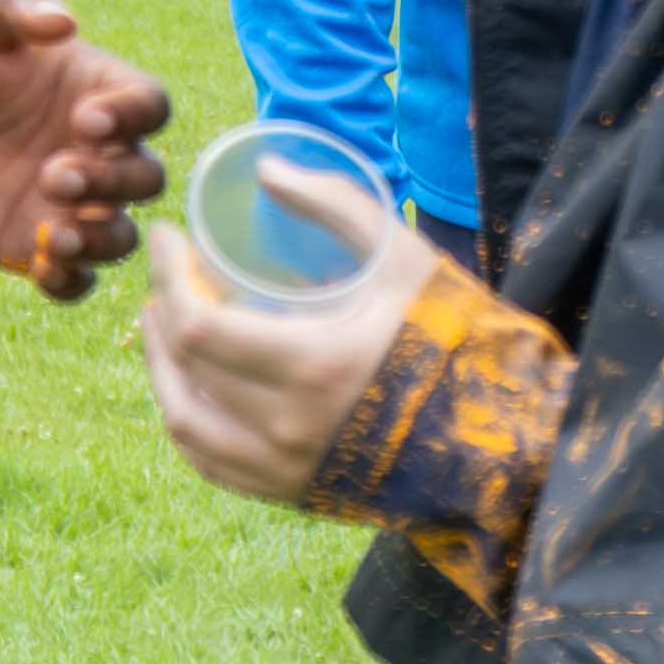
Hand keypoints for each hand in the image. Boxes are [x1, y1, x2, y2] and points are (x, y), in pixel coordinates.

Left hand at [0, 0, 170, 297]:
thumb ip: (17, 3)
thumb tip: (64, 22)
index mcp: (96, 90)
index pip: (149, 105)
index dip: (133, 116)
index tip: (86, 120)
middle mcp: (95, 151)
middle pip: (146, 177)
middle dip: (112, 182)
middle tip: (54, 174)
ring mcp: (67, 204)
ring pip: (120, 235)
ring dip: (101, 239)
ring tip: (56, 235)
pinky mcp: (31, 244)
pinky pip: (74, 278)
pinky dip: (70, 281)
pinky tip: (42, 268)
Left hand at [138, 154, 437, 504]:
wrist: (503, 441)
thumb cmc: (458, 338)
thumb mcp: (404, 257)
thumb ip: (337, 205)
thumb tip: (267, 170)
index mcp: (315, 366)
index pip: (199, 328)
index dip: (168, 277)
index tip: (165, 237)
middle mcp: (289, 428)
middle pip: (185, 372)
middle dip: (160, 313)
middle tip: (165, 276)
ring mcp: (287, 470)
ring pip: (186, 424)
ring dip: (161, 371)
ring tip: (160, 326)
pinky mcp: (294, 494)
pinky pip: (213, 464)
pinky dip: (187, 420)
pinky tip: (187, 386)